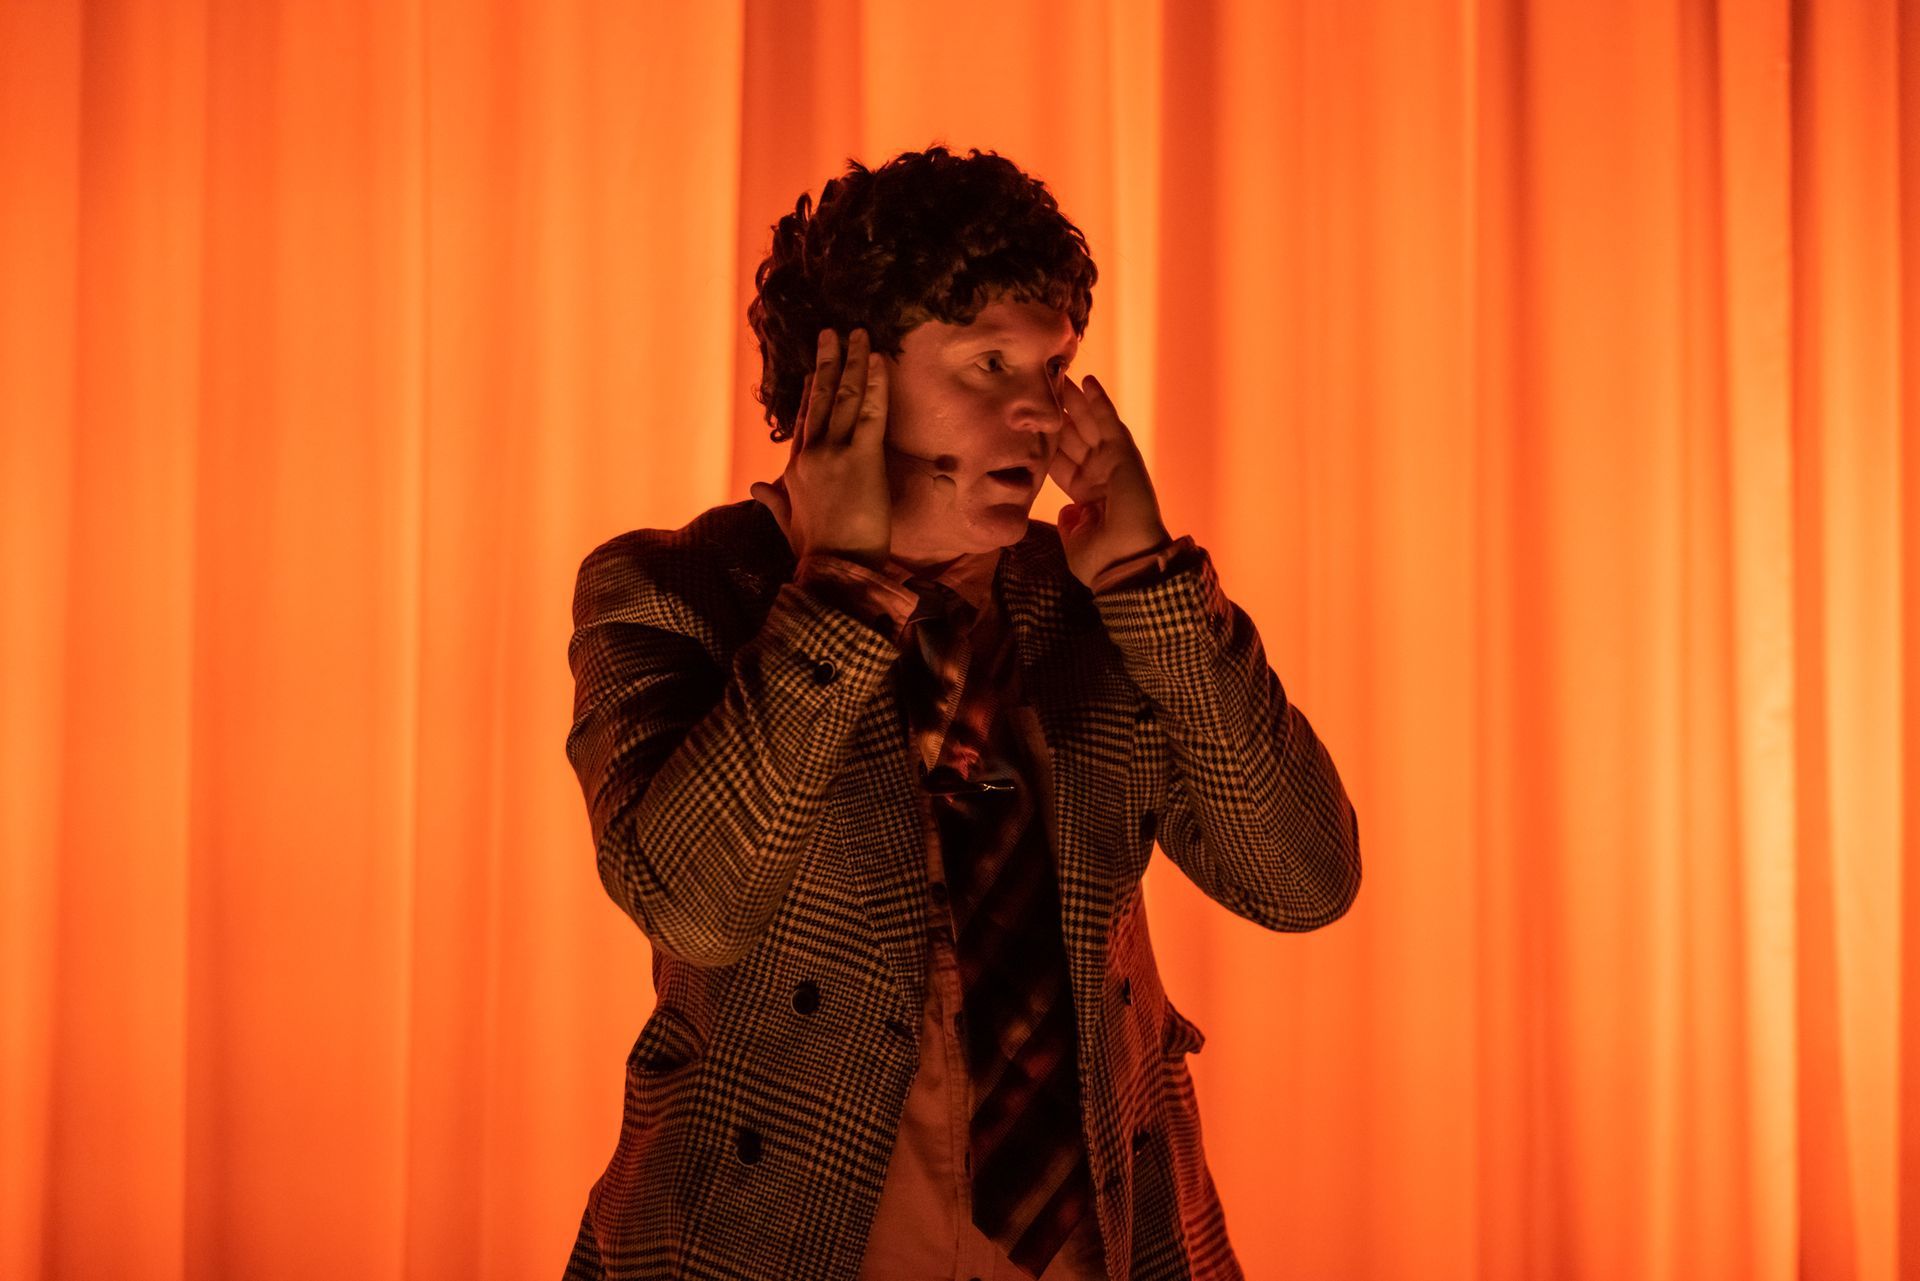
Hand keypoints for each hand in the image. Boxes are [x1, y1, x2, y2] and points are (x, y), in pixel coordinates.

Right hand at [750, 327, 891, 568]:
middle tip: (833, 333)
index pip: (805, 421)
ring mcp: (834, 453)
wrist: (833, 570)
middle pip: (821, 398)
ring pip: (845, 397)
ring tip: (858, 333)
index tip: (816, 369)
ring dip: (852, 361)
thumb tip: (756, 488)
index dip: (811, 392)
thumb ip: (774, 502)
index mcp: (796, 470)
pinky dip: (875, 382)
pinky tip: (877, 359)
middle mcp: (811, 454)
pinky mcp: (861, 458)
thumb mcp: (788, 524)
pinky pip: (871, 412)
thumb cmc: (816, 553)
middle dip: (828, 362)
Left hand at [1049, 373, 1171, 586]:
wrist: (1126, 564)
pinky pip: (1109, 422)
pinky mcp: (1124, 455)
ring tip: (1061, 376)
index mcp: (1086, 495)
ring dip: (1076, 401)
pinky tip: (1088, 381)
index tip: (1031, 423)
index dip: (1048, 441)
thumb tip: (1069, 511)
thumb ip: (1070, 522)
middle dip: (1061, 414)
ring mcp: (1112, 463)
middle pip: (1075, 437)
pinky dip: (1099, 401)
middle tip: (1045, 387)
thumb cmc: (1101, 561)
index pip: (1062, 461)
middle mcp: (1099, 475)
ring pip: (1090, 424)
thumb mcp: (1076, 539)